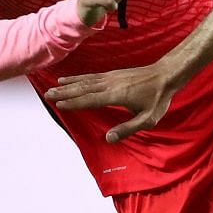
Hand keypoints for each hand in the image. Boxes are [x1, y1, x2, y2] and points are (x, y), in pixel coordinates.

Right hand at [45, 64, 174, 140]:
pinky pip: (90, 76)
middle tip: (47, 95)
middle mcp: (110, 84)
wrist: (165, 75)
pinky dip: (77, 78)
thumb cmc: (158, 99)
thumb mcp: (148, 119)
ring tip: (52, 88)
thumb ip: (128, 128)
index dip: (74, 102)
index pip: (91, 99)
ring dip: (68, 85)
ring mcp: (110, 77)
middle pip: (83, 88)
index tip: (59, 104)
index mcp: (117, 95)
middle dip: (65, 92)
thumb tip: (108, 138)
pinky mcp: (112, 74)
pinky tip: (68, 80)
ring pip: (85, 81)